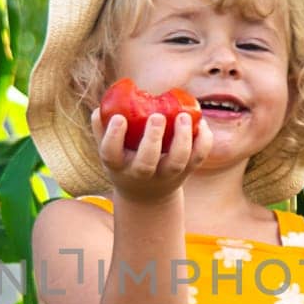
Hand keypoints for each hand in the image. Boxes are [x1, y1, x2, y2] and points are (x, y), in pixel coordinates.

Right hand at [92, 107, 212, 203]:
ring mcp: (166, 174)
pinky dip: (203, 141)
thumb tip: (100, 108)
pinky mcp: (187, 171)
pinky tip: (200, 123)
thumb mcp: (111, 151)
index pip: (110, 153)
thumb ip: (102, 129)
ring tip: (184, 116)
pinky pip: (198, 158)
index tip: (119, 118)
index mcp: (119, 165)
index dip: (113, 136)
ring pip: (177, 162)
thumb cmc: (125, 161)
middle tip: (157, 116)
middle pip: (146, 163)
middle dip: (152, 140)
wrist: (148, 195)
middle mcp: (142, 174)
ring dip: (182, 139)